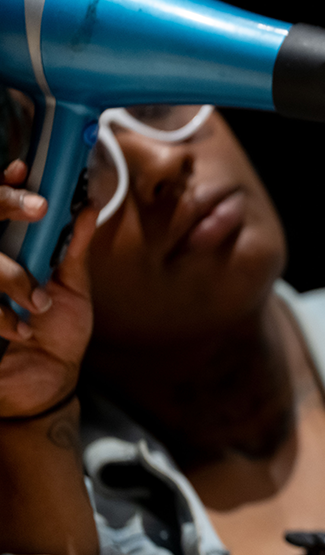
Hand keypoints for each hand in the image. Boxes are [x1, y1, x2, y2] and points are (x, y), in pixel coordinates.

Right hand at [0, 159, 95, 417]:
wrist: (44, 384)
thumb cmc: (57, 334)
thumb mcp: (70, 288)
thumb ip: (74, 249)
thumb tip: (86, 207)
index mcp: (8, 252)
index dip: (6, 187)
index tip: (23, 170)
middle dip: (8, 206)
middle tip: (40, 210)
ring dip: (14, 280)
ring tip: (39, 306)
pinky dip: (4, 316)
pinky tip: (24, 332)